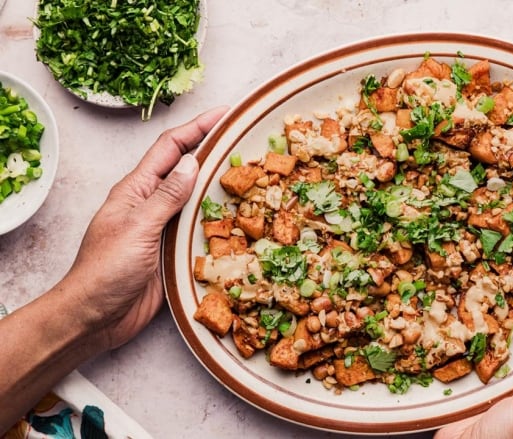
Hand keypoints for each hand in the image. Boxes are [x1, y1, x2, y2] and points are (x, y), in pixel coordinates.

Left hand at [67, 106, 227, 349]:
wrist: (96, 317)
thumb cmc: (106, 271)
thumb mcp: (137, 227)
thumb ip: (166, 196)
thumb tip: (192, 163)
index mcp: (137, 190)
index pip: (170, 148)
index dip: (197, 128)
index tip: (224, 114)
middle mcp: (151, 204)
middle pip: (186, 169)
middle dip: (213, 151)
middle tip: (245, 140)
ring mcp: (163, 228)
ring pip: (196, 198)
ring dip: (220, 185)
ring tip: (250, 175)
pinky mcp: (172, 252)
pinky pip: (199, 228)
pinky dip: (218, 219)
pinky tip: (238, 218)